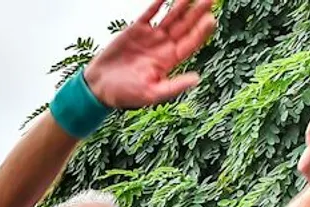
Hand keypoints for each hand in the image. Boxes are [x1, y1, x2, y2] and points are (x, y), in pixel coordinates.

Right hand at [83, 0, 215, 109]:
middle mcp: (163, 46)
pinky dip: (158, 3)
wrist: (99, 87)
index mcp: (169, 61)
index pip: (190, 43)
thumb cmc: (124, 94)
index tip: (211, 19)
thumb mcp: (150, 94)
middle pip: (185, 26)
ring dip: (182, 4)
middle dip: (198, 12)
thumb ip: (173, 87)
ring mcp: (150, 36)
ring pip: (171, 17)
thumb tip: (196, 78)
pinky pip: (150, 13)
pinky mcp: (136, 30)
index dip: (201, 31)